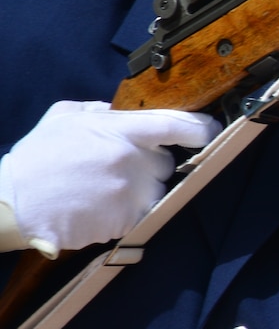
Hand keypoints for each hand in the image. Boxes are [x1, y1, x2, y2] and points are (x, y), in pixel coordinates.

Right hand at [0, 101, 219, 254]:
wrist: (14, 203)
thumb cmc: (36, 159)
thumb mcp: (64, 117)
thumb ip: (98, 109)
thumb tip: (119, 109)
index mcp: (121, 130)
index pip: (177, 125)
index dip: (199, 128)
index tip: (208, 130)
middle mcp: (132, 160)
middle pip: (164, 162)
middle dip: (147, 164)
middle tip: (114, 168)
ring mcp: (132, 192)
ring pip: (155, 189)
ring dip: (138, 190)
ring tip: (102, 190)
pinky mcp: (127, 220)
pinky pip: (142, 212)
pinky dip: (127, 211)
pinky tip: (99, 206)